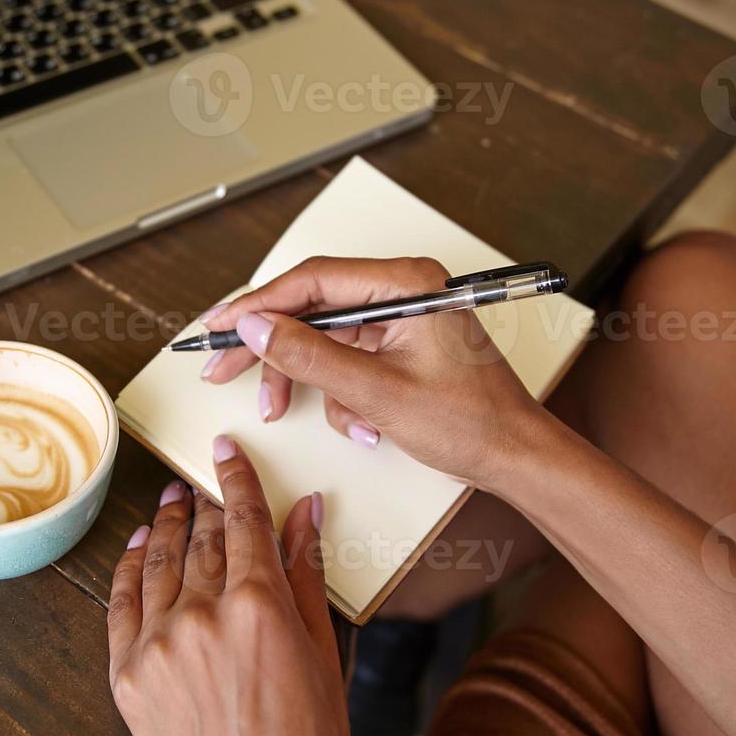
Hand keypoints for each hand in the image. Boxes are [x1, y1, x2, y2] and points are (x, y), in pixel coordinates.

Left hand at [106, 436, 346, 735]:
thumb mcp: (322, 651)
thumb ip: (306, 573)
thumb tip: (305, 515)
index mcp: (259, 605)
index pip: (243, 519)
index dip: (235, 479)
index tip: (225, 453)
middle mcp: (203, 615)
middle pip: (200, 537)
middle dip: (203, 502)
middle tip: (202, 482)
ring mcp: (159, 644)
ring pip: (159, 562)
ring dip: (165, 525)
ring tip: (170, 503)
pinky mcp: (128, 674)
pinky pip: (121, 603)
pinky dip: (129, 568)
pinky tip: (139, 546)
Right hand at [201, 256, 545, 491]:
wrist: (515, 455)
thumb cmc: (470, 422)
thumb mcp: (376, 392)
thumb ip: (310, 356)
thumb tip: (256, 327)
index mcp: (408, 284)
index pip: (314, 280)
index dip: (258, 303)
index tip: (220, 326)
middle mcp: (405, 290)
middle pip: (313, 305)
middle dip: (269, 343)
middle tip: (223, 366)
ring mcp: (402, 317)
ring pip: (325, 337)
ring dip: (305, 378)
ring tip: (283, 409)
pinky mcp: (400, 343)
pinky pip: (347, 358)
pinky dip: (338, 392)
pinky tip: (356, 423)